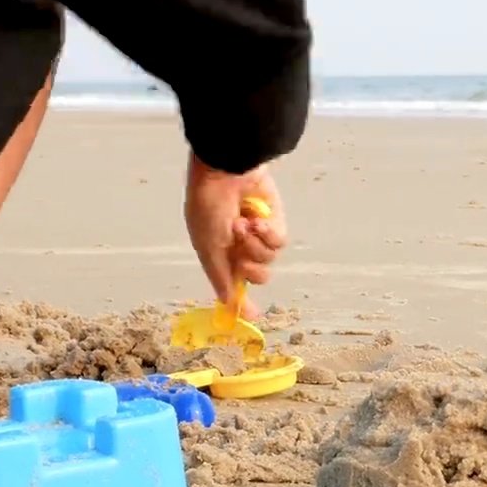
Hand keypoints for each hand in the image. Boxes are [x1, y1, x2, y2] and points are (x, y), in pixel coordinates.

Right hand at [184, 155, 287, 317]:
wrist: (225, 171)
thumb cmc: (208, 208)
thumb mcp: (208, 247)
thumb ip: (220, 277)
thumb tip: (228, 304)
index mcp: (217, 253)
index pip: (232, 283)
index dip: (241, 299)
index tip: (252, 315)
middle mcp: (238, 246)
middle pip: (255, 276)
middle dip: (250, 266)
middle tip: (240, 252)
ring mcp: (257, 234)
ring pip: (268, 260)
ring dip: (255, 245)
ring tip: (243, 224)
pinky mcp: (274, 220)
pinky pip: (279, 242)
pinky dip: (268, 233)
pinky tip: (258, 220)